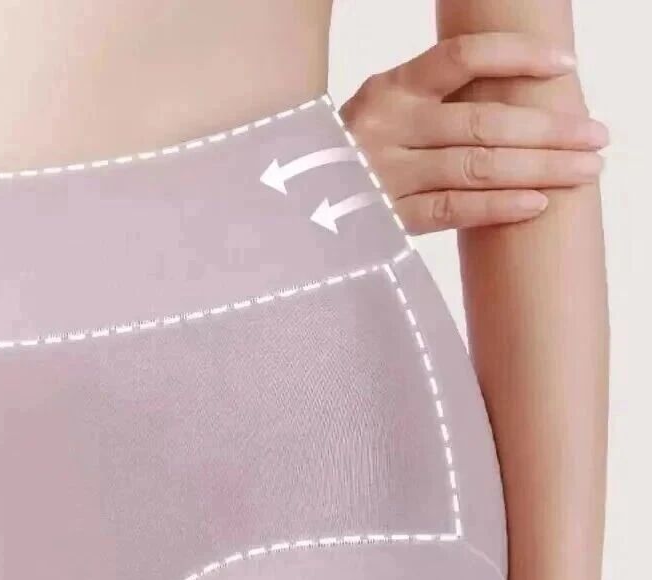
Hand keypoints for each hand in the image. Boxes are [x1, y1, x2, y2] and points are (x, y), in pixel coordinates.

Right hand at [340, 33, 608, 232]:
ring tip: (584, 170)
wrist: (287, 212)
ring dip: (539, 168)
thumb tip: (516, 112)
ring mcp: (383, 176)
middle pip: (484, 120)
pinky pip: (451, 210)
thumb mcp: (382, 117)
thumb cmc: (349, 163)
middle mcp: (386, 127)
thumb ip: (432, 107)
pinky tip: (536, 203)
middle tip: (595, 136)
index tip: (564, 65)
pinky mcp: (384, 220)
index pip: (462, 57)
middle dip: (550, 129)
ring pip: (476, 165)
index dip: (519, 55)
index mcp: (388, 90)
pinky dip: (497, 207)